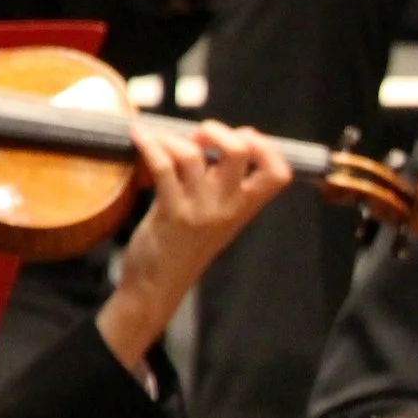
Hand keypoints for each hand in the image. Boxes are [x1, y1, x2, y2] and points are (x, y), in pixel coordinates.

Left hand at [95, 120, 290, 371]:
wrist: (158, 286)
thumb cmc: (182, 247)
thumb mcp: (215, 217)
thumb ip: (224, 184)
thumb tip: (232, 138)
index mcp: (244, 209)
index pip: (279, 174)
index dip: (266, 147)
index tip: (245, 137)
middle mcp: (228, 209)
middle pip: (239, 152)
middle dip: (217, 131)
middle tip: (198, 137)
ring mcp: (200, 211)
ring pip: (192, 155)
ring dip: (173, 139)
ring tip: (162, 143)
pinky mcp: (171, 213)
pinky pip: (162, 166)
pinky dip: (149, 144)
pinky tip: (139, 138)